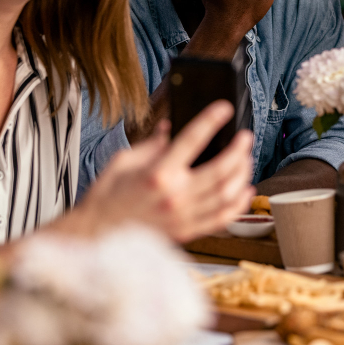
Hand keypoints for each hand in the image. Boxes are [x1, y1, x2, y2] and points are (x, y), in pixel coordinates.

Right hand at [67, 101, 254, 242]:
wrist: (96, 235)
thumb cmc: (107, 198)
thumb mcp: (124, 162)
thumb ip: (152, 145)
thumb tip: (170, 128)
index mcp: (158, 173)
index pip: (193, 139)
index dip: (212, 120)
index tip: (224, 109)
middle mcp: (175, 195)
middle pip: (221, 169)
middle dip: (239, 150)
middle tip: (245, 138)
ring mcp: (184, 216)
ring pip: (227, 194)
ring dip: (243, 175)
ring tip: (246, 161)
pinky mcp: (187, 231)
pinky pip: (222, 219)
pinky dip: (239, 205)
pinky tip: (246, 191)